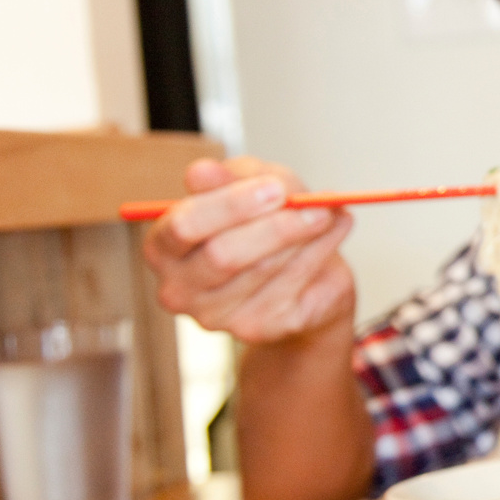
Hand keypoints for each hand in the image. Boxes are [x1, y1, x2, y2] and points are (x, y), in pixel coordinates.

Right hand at [142, 157, 355, 344]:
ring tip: (327, 212)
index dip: (230, 205)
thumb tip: (201, 172)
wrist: (304, 275)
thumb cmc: (267, 224)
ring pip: (263, 269)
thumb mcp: (254, 184)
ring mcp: (216, 315)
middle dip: (273, 226)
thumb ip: (233, 177)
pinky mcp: (255, 328)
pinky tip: (335, 230)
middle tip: (311, 204)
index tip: (274, 188)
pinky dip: (320, 251)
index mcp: (165, 246)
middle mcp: (180, 287)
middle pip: (222, 255)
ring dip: (304, 234)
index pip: (183, 227)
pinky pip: (292, 284)